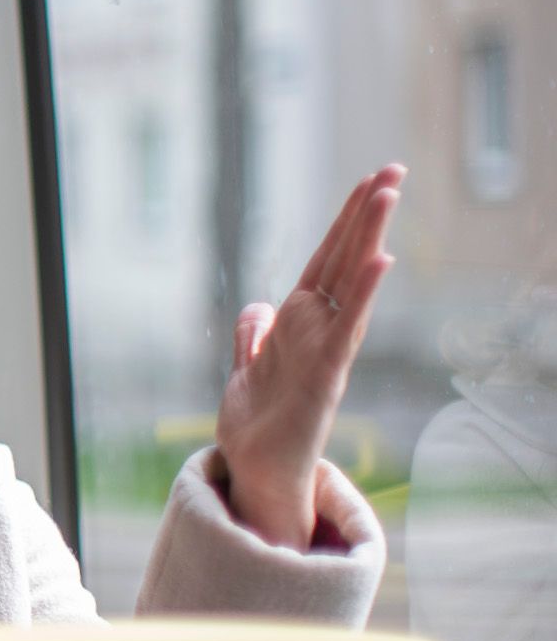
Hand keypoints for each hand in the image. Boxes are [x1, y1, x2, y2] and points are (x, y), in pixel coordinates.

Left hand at [215, 165, 403, 549]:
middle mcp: (319, 330)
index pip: (324, 262)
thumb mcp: (248, 368)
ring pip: (350, 284)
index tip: (365, 183)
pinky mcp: (325, 376)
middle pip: (344, 261)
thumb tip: (259, 306)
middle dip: (365, 216)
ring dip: (369, 239)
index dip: (342, 224)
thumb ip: (255, 335)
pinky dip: (364, 295)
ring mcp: (325, 350)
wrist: (256, 471)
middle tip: (393, 169)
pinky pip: (347, 328)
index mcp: (299, 324)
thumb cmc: (259, 424)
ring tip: (390, 195)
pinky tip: (381, 261)